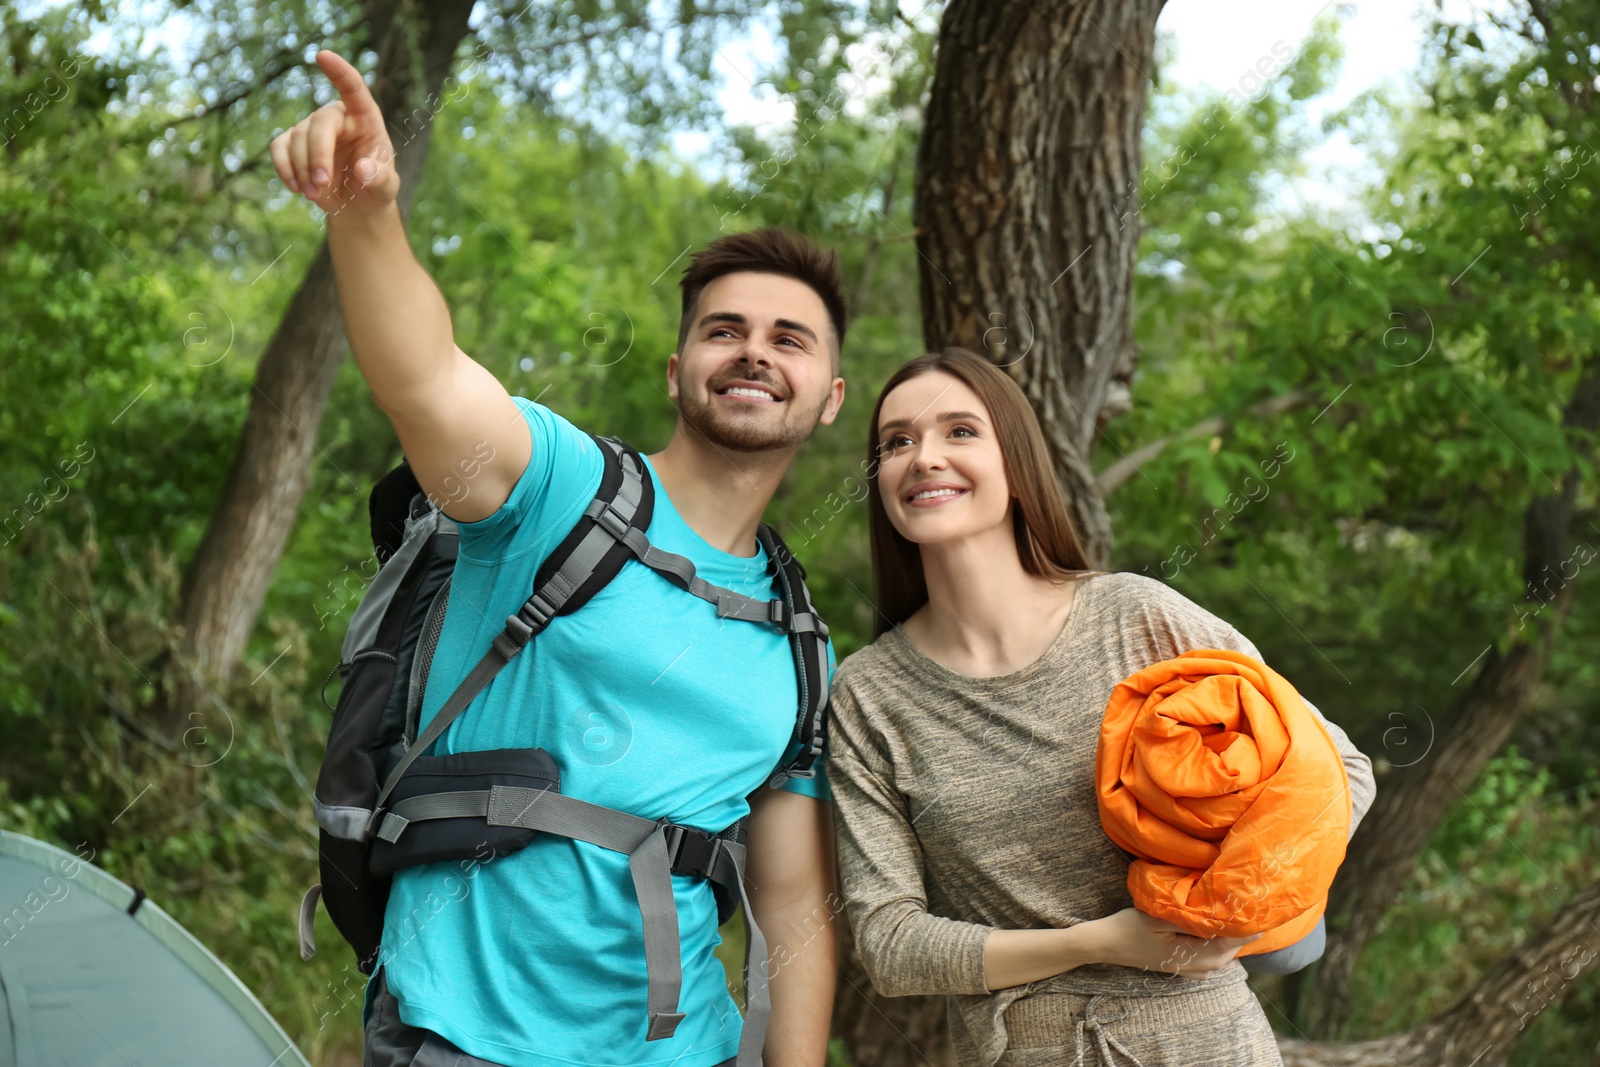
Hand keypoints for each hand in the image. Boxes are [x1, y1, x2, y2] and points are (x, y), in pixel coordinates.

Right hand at [269, 50, 399, 216]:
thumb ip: (380, 178)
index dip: (340, 72)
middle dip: (318, 155)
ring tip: (315, 194)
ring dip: (303, 169)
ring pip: (297, 138)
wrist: (355, 204)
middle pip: (319, 123)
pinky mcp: (292, 143)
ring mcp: (312, 128)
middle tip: (321, 184)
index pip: (354, 88)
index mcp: (365, 118)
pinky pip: (279, 147)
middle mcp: (337, 117)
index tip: (322, 55)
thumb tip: (364, 169)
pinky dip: (284, 168)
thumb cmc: (375, 187)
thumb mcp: (386, 187)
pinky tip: (296, 187)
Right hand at [1083, 907, 1261, 979]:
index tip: (1259, 916)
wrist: (1105, 944)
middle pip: (1226, 954)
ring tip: (1237, 923)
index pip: (1227, 944)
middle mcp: (1193, 968)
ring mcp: (1186, 970)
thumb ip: (1188, 918)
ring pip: (1218, 959)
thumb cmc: (1128, 927)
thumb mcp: (1158, 917)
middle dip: (1239, 936)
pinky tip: (1215, 936)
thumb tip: (1217, 913)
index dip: (1244, 930)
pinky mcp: (1179, 967)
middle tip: (1252, 915)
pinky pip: (1208, 961)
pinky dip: (1216, 949)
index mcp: (1190, 956)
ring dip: (1228, 943)